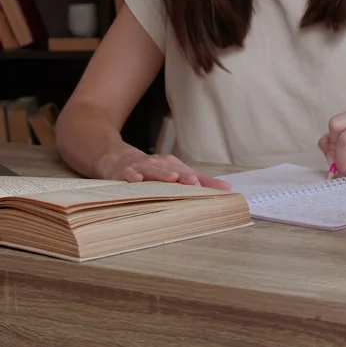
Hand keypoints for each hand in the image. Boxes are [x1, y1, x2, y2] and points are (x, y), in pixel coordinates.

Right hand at [99, 149, 230, 189]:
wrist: (116, 157)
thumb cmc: (150, 169)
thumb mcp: (174, 174)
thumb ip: (200, 182)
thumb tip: (227, 189)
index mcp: (173, 166)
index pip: (192, 174)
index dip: (204, 182)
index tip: (220, 190)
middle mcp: (160, 165)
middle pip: (174, 171)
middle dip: (184, 177)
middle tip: (195, 183)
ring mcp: (141, 168)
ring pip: (153, 171)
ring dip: (162, 174)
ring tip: (172, 178)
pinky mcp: (123, 171)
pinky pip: (128, 174)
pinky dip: (132, 177)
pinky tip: (136, 181)